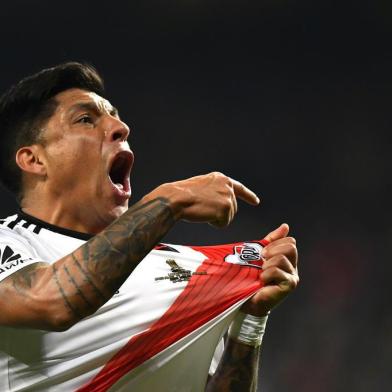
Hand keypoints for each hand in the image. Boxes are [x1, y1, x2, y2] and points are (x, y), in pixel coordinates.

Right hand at [144, 172, 259, 226]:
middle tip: (203, 209)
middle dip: (220, 213)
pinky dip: (214, 224)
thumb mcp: (202, 186)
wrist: (176, 198)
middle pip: (232, 208)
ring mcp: (228, 196)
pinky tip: (205, 216)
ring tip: (202, 210)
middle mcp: (227, 185)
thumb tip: (223, 203)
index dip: (248, 196)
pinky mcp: (226, 208)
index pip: (238, 188)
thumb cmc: (183, 195)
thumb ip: (215, 191)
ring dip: (216, 218)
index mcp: (221, 178)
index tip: (256, 202)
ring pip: (228, 217)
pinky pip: (224, 224)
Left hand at [241, 223, 298, 315]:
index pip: (290, 241)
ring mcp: (293, 276)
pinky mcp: (289, 285)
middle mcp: (293, 267)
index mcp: (288, 258)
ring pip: (282, 258)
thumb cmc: (252, 276)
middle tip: (262, 260)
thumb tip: (286, 226)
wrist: (247, 298)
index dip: (275, 243)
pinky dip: (266, 274)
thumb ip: (272, 240)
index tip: (263, 252)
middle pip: (291, 247)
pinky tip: (262, 281)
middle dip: (273, 250)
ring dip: (267, 264)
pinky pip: (277, 271)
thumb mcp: (261, 254)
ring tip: (261, 273)